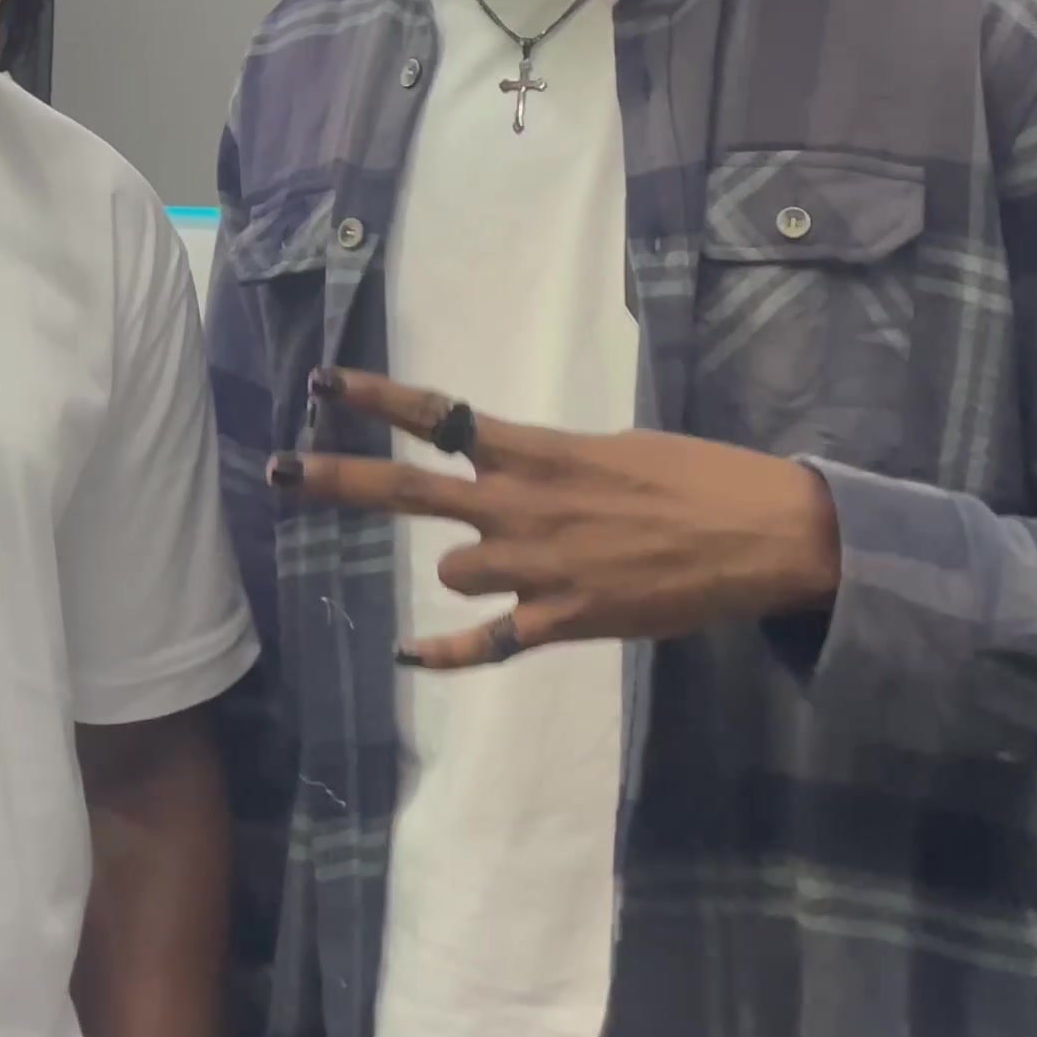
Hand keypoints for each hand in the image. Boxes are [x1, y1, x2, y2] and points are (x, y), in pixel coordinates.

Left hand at [279, 374, 841, 665]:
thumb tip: (515, 471)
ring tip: (516, 563)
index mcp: (537, 450)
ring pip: (454, 572)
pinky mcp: (564, 622)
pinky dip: (447, 652)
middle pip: (408, 492)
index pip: (438, 416)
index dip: (375, 400)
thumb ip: (549, 463)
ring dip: (468, 569)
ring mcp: (538, 568)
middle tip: (277, 471)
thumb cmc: (695, 478)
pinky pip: (487, 643)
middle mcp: (523, 505)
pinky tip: (410, 653)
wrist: (758, 535)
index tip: (321, 383)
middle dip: (337, 481)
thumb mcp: (614, 447)